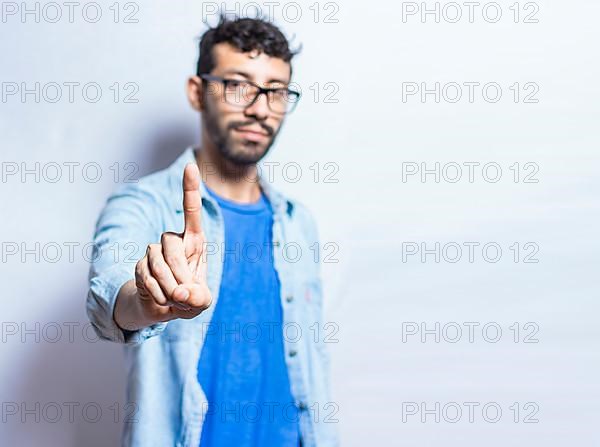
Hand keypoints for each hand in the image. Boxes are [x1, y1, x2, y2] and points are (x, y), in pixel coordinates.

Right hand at [132, 163, 211, 322]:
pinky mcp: (140, 264)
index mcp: (195, 241)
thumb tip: (180, 292)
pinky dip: (157, 293)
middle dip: (179, 272)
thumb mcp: (202, 301)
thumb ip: (199, 298)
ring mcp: (155, 251)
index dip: (190, 188)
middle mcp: (174, 240)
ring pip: (157, 260)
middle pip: (171, 244)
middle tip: (183, 293)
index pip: (192, 210)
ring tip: (174, 297)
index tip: (189, 165)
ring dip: (167, 285)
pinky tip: (162, 298)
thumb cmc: (189, 298)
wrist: (164, 308)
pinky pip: (146, 275)